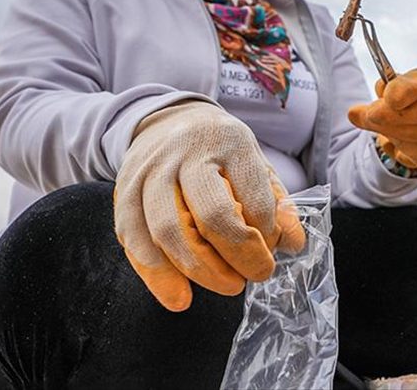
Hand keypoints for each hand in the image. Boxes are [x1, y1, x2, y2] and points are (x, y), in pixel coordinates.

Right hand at [114, 101, 304, 311]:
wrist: (167, 121)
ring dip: (198, 270)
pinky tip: (178, 295)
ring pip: (168, 230)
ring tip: (224, 286)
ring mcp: (150, 170)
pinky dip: (156, 274)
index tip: (270, 250)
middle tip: (252, 277)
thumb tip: (293, 244)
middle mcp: (186, 152)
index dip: (267, 235)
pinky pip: (134, 237)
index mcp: (229, 142)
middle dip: (237, 256)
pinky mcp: (123, 189)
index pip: (254, 198)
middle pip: (211, 215)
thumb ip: (278, 203)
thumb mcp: (257, 164)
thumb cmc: (220, 152)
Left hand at [347, 62, 416, 172]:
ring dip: (396, 132)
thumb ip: (383, 92)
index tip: (388, 96)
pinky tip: (392, 138)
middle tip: (371, 115)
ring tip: (376, 123)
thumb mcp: (399, 83)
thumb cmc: (414, 94)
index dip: (412, 89)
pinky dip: (403, 148)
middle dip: (400, 115)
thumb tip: (357, 113)